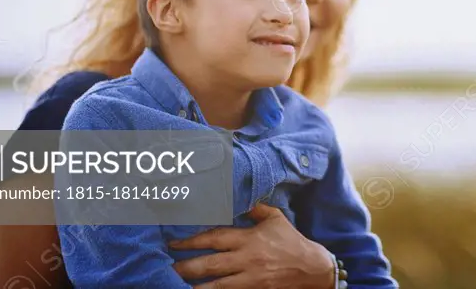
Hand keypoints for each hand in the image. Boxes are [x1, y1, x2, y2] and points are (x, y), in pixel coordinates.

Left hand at [171, 204, 334, 288]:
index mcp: (249, 239)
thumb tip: (238, 195)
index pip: (214, 238)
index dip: (191, 240)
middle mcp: (246, 260)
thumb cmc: (290, 241)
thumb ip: (255, 208)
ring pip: (214, 287)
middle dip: (184, 267)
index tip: (173, 242)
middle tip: (165, 267)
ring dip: (193, 286)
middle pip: (209, 265)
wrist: (311, 269)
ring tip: (173, 285)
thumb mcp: (275, 218)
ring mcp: (249, 280)